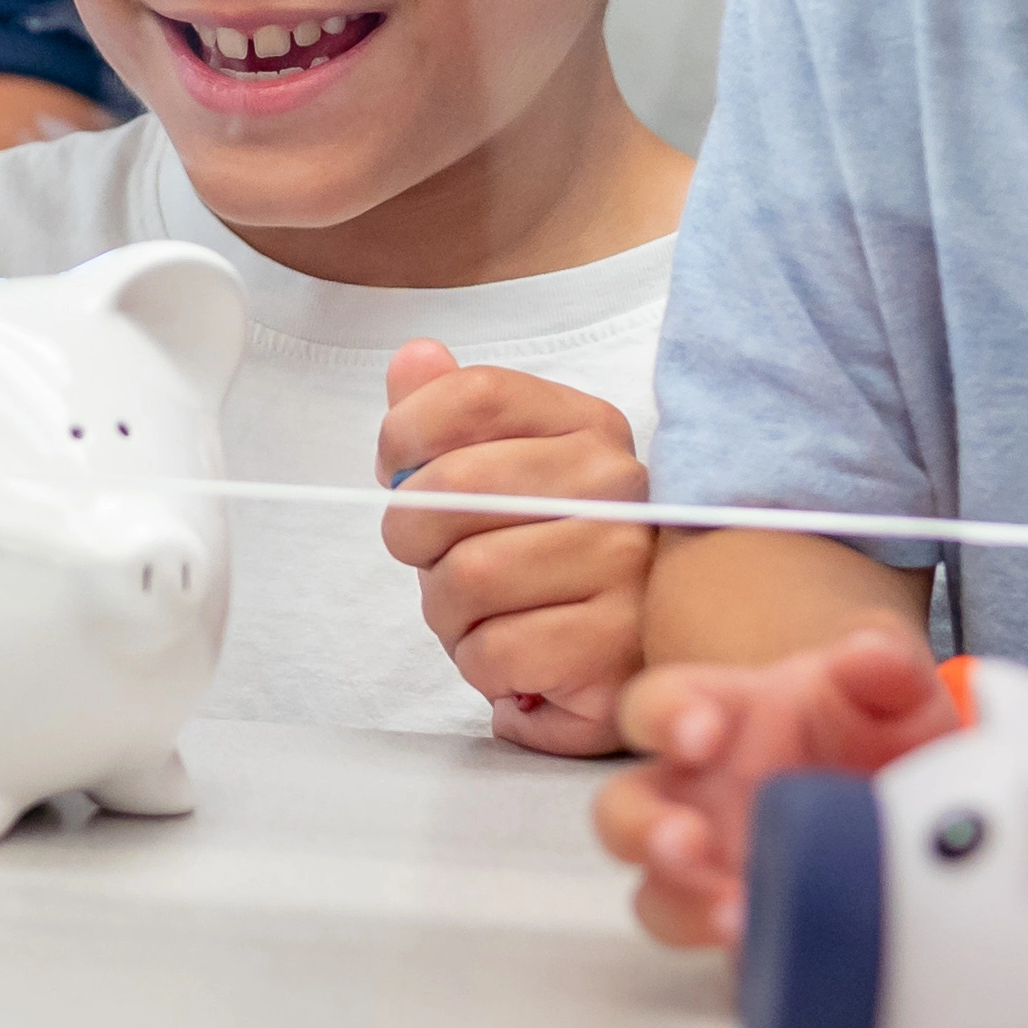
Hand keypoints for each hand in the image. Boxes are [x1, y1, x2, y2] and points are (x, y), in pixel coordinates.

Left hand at [376, 340, 652, 755]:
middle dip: (416, 540)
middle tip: (441, 565)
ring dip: (450, 614)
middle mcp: (620, 482)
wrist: (615, 672)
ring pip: (467, 577)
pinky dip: (482, 665)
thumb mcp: (494, 484)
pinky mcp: (616, 644)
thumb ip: (449, 416)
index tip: (399, 475)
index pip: (475, 394)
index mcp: (589, 427)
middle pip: (454, 487)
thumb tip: (414, 356)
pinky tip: (520, 664)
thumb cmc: (542, 572)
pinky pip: (492, 650)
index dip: (406, 435)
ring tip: (490, 619)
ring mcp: (628, 563)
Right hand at [593, 627, 956, 948]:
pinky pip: (722, 958)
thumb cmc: (878, 733)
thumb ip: (883, 663)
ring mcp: (715, 868)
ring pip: (654, 894)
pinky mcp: (748, 928)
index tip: (700, 735)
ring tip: (736, 917)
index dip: (663, 719)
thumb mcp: (894, 691)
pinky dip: (742, 962)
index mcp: (718, 718)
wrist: (920, 804)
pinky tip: (778, 954)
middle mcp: (698, 795)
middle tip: (685, 843)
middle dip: (641, 828)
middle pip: (622, 810)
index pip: (655, 707)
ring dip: (682, 906)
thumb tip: (867, 656)